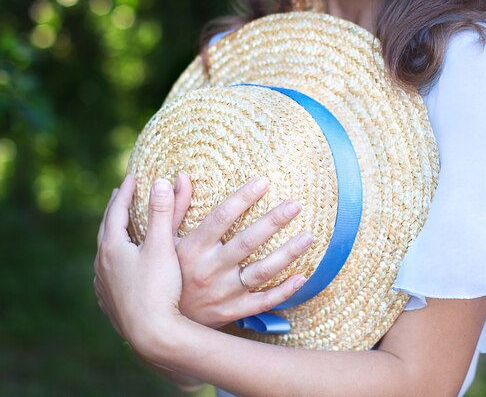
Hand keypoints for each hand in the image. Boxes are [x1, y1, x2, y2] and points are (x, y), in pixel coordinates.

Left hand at [94, 176, 185, 347]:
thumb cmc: (158, 288)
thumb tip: (160, 181)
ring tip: (119, 229)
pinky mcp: (110, 302)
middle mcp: (102, 265)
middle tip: (120, 195)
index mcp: (112, 247)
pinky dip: (113, 261)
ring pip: (105, 253)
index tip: (132, 177)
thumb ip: (162, 212)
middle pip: (106, 230)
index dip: (126, 192)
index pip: (116, 211)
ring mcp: (104, 285)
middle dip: (115, 211)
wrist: (150, 334)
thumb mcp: (162, 246)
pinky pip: (107, 274)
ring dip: (112, 236)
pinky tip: (118, 268)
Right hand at [173, 175, 313, 327]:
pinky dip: (284, 291)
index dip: (243, 198)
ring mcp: (223, 293)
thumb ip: (172, 210)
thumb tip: (181, 177)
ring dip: (287, 254)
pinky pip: (263, 302)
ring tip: (308, 236)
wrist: (157, 327)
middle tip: (295, 205)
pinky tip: (302, 277)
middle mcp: (210, 270)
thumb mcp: (159, 243)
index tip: (264, 181)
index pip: (221, 218)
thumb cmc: (160, 277)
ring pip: (261, 272)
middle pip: (247, 242)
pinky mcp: (232, 311)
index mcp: (192, 249)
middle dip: (273, 221)